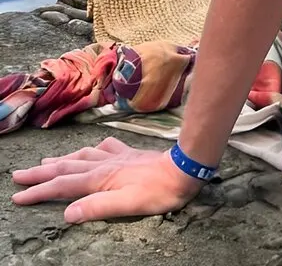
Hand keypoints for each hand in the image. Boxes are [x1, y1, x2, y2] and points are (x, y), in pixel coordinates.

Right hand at [11, 136, 204, 223]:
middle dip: (40, 173)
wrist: (183, 167)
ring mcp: (116, 156)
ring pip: (80, 156)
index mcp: (100, 178)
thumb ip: (97, 207)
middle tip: (18, 175)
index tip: (18, 196)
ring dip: (60, 160)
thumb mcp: (128, 205)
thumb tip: (67, 212)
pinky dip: (89, 150)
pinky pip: (101, 148)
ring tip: (45, 162)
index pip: (62, 186)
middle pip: (66, 167)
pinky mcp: (128, 153)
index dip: (39, 191)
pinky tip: (91, 149)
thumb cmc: (158, 191)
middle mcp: (104, 164)